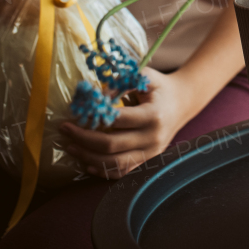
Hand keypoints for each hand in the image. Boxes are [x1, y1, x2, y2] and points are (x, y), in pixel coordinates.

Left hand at [59, 68, 197, 179]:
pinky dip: (103, 170)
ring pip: (114, 164)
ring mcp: (151, 153)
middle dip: (83, 139)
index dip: (92, 118)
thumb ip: (120, 82)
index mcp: (153, 115)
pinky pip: (122, 172)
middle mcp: (152, 138)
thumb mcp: (144, 76)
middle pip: (111, 145)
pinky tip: (87, 163)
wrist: (184, 102)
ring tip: (70, 146)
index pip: (116, 120)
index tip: (73, 114)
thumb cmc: (160, 86)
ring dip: (87, 157)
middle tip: (64, 130)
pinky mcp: (149, 161)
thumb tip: (93, 97)